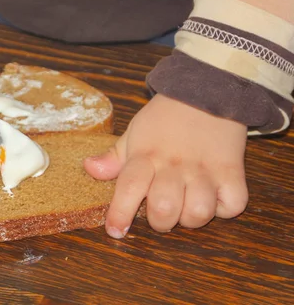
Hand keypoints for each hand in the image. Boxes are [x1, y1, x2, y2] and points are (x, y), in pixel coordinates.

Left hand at [84, 94, 248, 237]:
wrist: (206, 91)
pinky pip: (232, 205)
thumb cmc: (165, 117)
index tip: (115, 231)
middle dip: (160, 221)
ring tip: (187, 204)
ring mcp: (205, 169)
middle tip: (160, 211)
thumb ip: (113, 157)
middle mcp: (174, 165)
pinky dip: (224, 208)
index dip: (120, 213)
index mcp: (146, 156)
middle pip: (164, 208)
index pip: (129, 188)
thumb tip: (89, 168)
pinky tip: (214, 197)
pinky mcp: (233, 171)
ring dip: (191, 217)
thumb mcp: (135, 132)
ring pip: (199, 212)